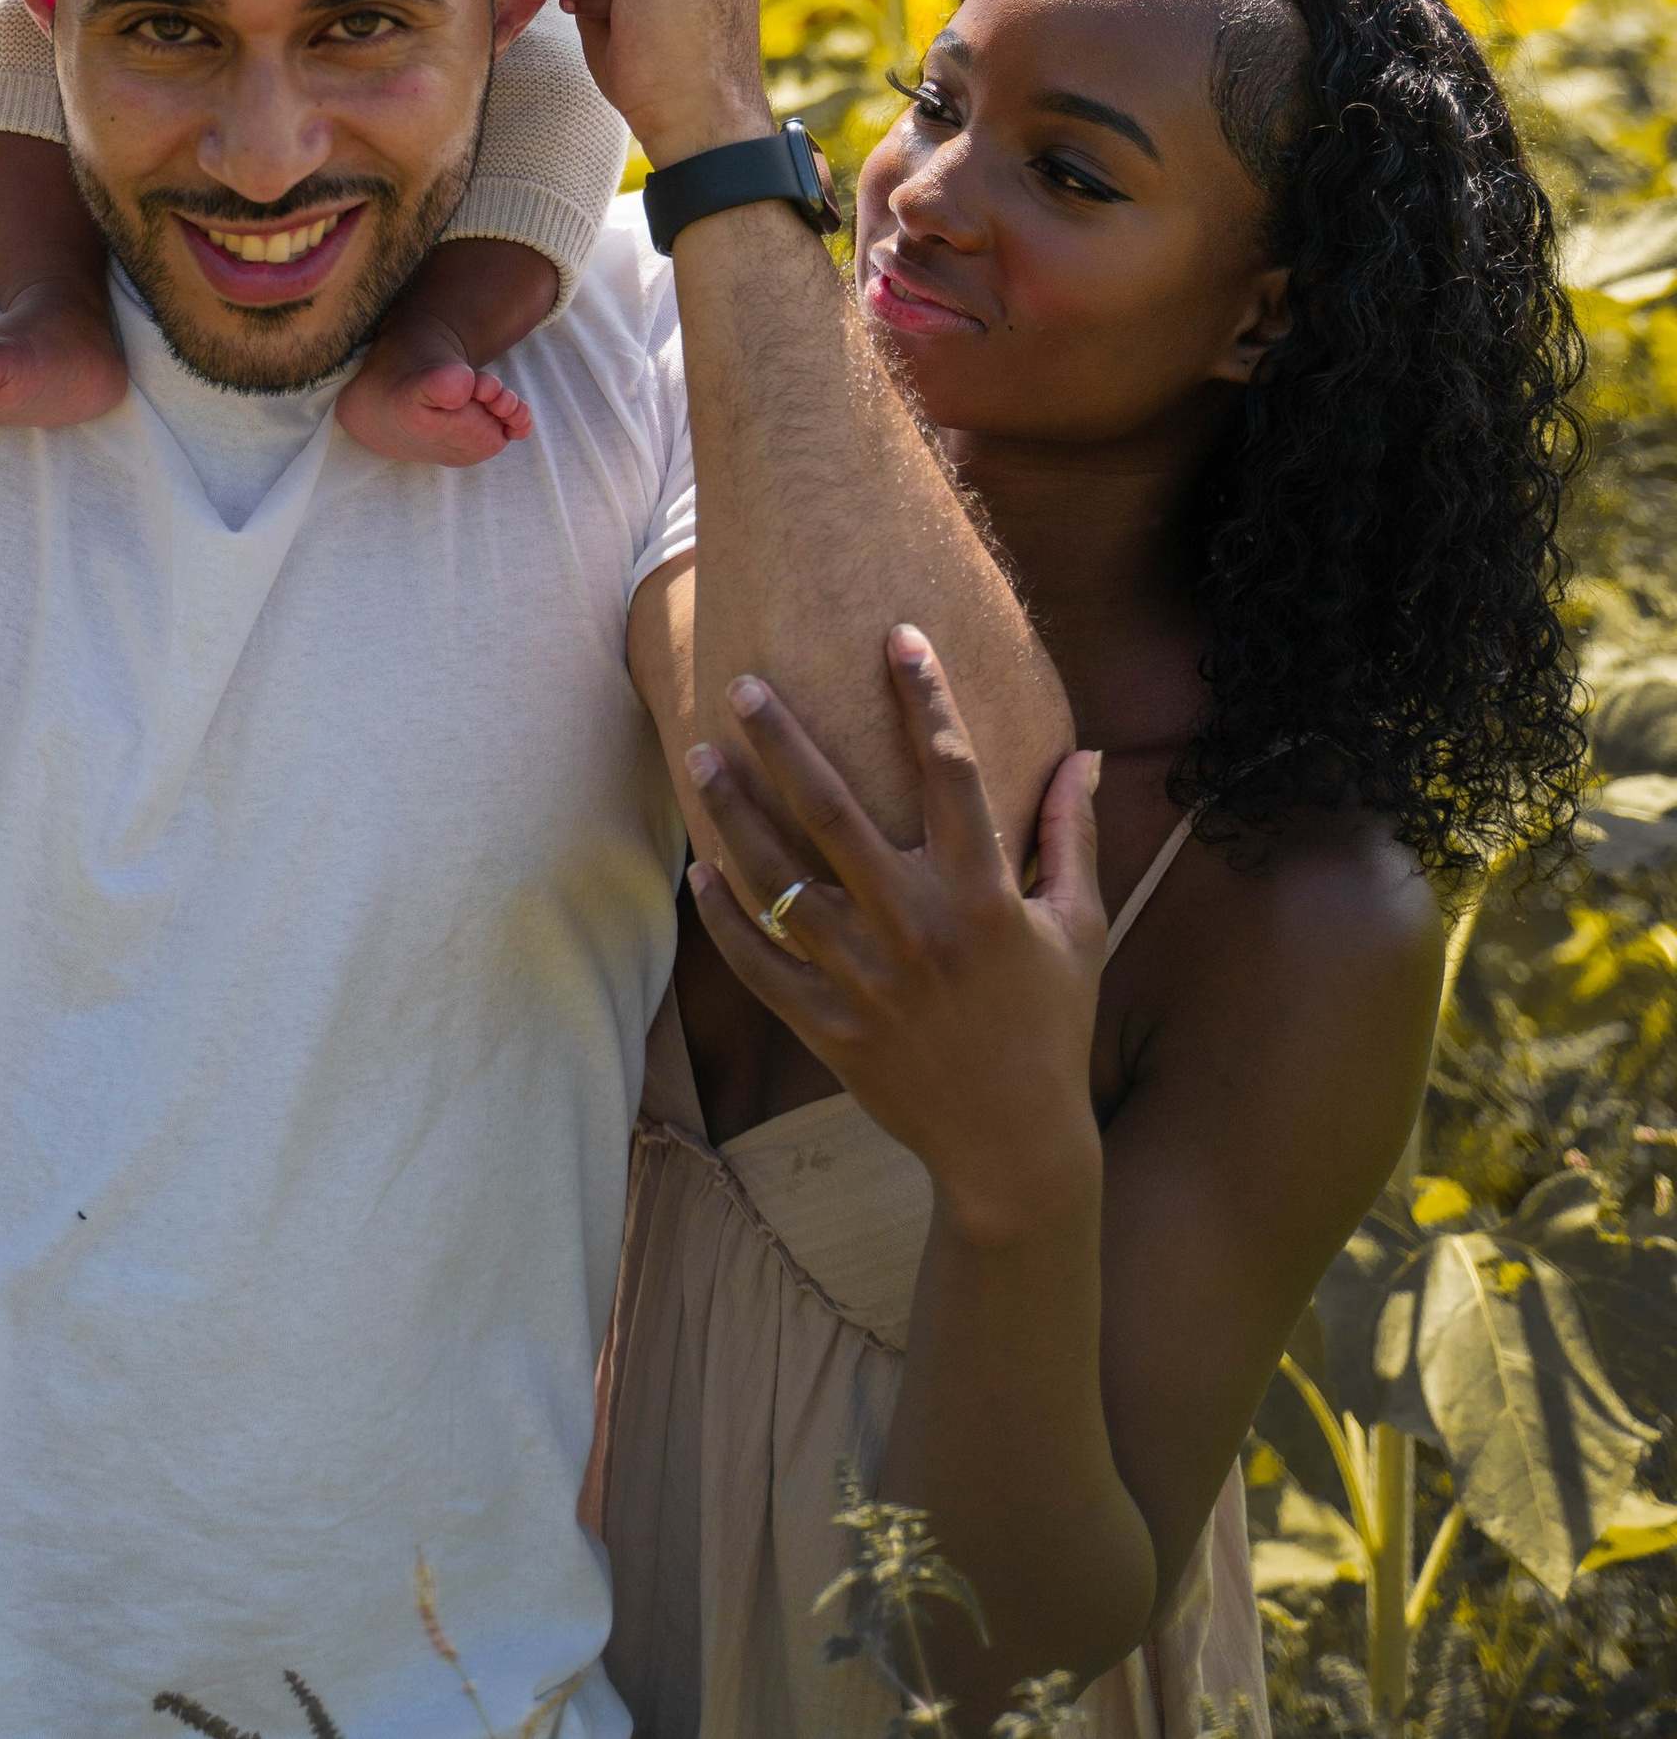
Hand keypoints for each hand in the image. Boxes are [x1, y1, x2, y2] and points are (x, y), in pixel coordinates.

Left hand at [686, 631, 1106, 1244]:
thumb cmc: (1051, 1025)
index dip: (925, 700)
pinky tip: (701, 872)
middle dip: (783, 742)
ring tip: (698, 757)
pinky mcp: (830, 1028)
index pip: (951, 774)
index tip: (896, 636)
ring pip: (781, 883)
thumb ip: (1072, 836)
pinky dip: (726, 919)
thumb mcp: (1079, 929)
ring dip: (734, 816)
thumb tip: (1085, 754)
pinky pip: (761, 965)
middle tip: (741, 683)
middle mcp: (917, 929)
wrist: (1014, 1148)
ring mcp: (866, 981)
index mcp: (983, 896)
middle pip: (834, 815)